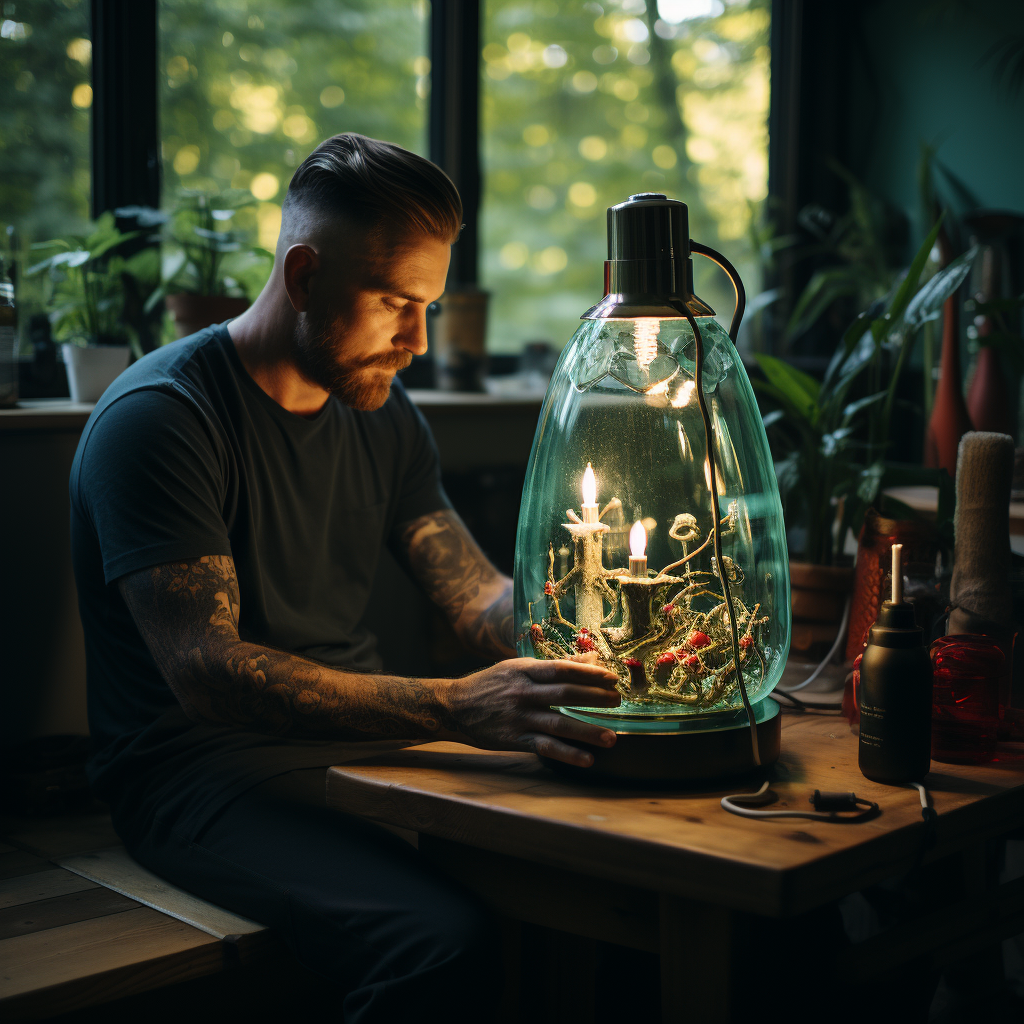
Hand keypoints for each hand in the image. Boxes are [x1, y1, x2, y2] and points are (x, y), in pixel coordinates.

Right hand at [440, 658, 620, 767]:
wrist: (455, 706)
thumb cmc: (491, 684)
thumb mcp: (518, 668)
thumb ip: (554, 666)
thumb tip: (590, 659)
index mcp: (524, 670)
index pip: (562, 670)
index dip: (589, 673)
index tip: (612, 678)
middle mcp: (522, 693)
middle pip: (564, 694)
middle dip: (594, 698)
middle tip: (618, 701)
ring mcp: (518, 718)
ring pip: (558, 724)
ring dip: (587, 731)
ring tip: (611, 738)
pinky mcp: (514, 740)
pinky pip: (545, 747)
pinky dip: (567, 754)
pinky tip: (587, 759)